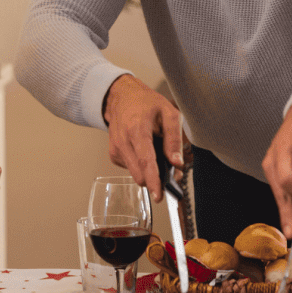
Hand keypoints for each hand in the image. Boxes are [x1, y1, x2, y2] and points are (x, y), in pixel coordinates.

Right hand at [103, 75, 187, 202]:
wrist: (121, 98)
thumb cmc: (145, 103)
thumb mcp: (169, 113)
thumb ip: (174, 139)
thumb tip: (177, 163)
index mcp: (137, 130)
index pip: (146, 160)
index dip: (154, 180)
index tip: (159, 195)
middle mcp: (123, 142)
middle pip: (140, 174)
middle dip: (157, 178)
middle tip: (171, 168)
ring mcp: (116, 150)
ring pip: (137, 175)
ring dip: (150, 171)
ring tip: (157, 152)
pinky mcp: (114, 155)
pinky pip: (132, 169)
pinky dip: (141, 165)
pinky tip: (144, 150)